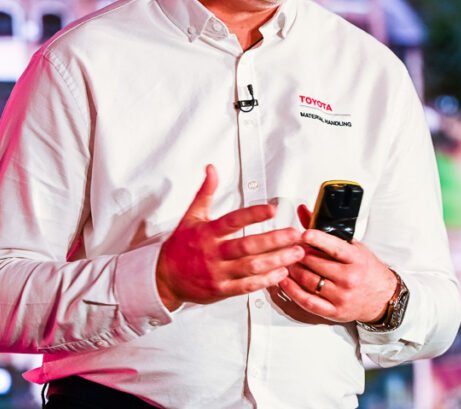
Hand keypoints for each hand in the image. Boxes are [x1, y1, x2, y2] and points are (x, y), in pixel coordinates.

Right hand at [156, 164, 304, 309]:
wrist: (164, 279)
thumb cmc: (180, 247)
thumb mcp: (191, 217)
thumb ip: (205, 193)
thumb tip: (211, 169)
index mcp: (207, 233)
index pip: (232, 221)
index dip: (253, 214)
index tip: (272, 208)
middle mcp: (213, 253)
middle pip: (247, 246)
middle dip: (274, 240)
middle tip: (294, 234)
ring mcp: (217, 273)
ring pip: (251, 267)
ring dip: (276, 260)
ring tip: (296, 253)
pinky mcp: (221, 290)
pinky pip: (247, 286)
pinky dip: (266, 280)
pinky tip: (281, 272)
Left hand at [277, 205, 395, 323]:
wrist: (382, 297)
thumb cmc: (367, 270)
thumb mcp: (353, 247)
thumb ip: (327, 232)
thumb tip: (305, 212)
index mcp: (356, 259)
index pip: (334, 248)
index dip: (317, 239)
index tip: (304, 234)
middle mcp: (349, 278)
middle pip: (316, 264)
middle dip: (299, 254)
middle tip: (289, 247)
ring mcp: (341, 296)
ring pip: (308, 281)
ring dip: (293, 270)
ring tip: (286, 262)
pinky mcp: (333, 311)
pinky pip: (308, 301)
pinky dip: (293, 291)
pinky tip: (285, 281)